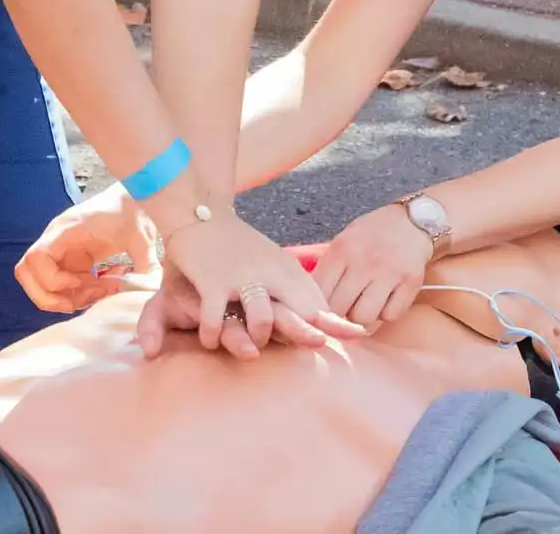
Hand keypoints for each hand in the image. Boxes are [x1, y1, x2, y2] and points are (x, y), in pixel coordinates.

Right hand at [15, 182, 156, 313]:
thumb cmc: (135, 212)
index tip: (80, 283)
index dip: (52, 280)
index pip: (35, 258)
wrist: (135, 199)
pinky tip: (105, 284)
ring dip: (69, 297)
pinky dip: (78, 293)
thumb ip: (145, 265)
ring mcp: (61, 251)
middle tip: (86, 297)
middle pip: (27, 275)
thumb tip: (147, 291)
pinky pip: (61, 285)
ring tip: (103, 290)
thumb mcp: (142, 238)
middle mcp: (57, 241)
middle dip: (52, 297)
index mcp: (67, 230)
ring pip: (42, 284)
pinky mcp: (70, 260)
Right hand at [149, 212, 365, 358]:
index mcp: (285, 270)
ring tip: (251, 350)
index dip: (336, 321)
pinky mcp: (212, 280)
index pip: (315, 300)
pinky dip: (213, 334)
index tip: (358, 335)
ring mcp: (240, 277)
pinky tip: (210, 341)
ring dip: (258, 337)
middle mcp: (268, 273)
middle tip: (319, 344)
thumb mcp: (272, 261)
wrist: (201, 210)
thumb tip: (321, 314)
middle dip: (310, 331)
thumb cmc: (238, 244)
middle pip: (297, 308)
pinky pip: (215, 318)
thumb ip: (292, 286)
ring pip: (261, 317)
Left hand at [312, 204, 435, 328]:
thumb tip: (311, 302)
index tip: (322, 311)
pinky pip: (390, 315)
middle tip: (346, 308)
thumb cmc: (373, 234)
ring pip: (364, 318)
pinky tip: (387, 299)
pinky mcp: (411, 282)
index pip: (320, 292)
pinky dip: (387, 313)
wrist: (414, 220)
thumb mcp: (345, 241)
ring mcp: (389, 272)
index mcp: (342, 249)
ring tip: (367, 303)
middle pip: (339, 309)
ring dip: (363, 316)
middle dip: (340, 314)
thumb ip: (329, 268)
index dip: (318, 307)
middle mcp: (365, 260)